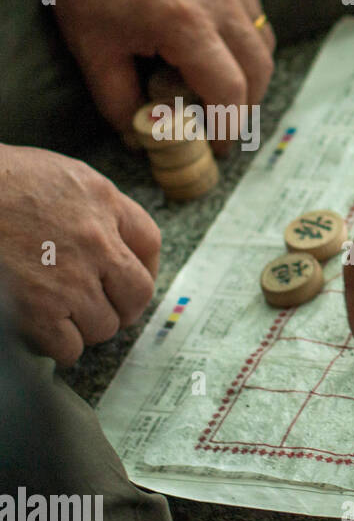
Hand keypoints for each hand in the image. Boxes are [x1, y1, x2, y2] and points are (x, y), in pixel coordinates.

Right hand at [0, 145, 159, 363]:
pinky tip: (41, 332)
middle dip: (122, 306)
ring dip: (85, 326)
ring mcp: (70, 277)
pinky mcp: (38, 308)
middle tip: (99, 308)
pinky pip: (69, 347)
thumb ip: (91, 203)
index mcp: (102, 201)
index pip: (148, 242)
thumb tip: (107, 238)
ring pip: (104, 325)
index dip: (145, 266)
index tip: (129, 280)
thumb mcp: (57, 173)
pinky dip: (59, 347)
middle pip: (138, 292)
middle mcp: (96, 240)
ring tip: (59, 314)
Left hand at [44, 0, 273, 150]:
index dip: (229, 126)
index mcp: (184, 23)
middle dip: (246, 105)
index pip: (230, 92)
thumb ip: (119, 100)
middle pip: (259, 72)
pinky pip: (253, 11)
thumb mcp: (92, 46)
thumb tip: (142, 136)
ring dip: (250, 72)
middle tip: (225, 122)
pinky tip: (215, 40)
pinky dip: (242, 36)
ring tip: (222, 84)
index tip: (220, 145)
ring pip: (263, 42)